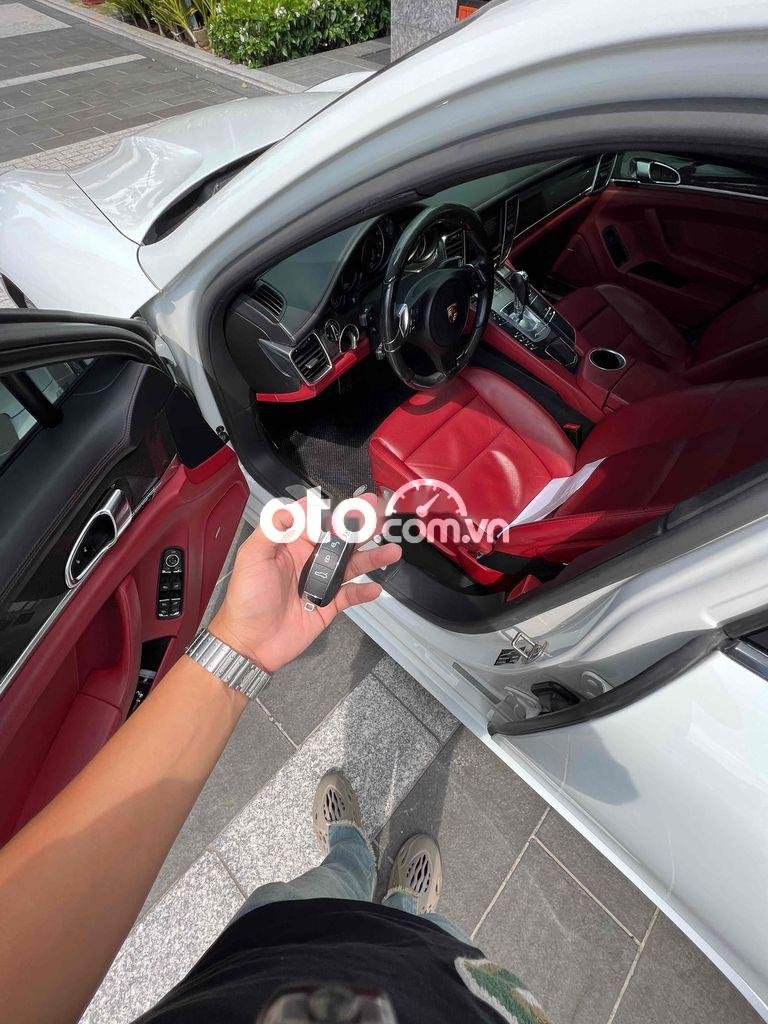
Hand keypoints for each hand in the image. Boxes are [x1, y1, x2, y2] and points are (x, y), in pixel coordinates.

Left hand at [208, 494, 400, 672]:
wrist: (249, 643)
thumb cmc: (246, 599)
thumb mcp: (252, 556)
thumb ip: (273, 528)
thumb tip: (300, 506)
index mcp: (290, 545)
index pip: (319, 522)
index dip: (337, 512)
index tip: (354, 504)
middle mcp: (308, 561)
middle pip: (340, 540)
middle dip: (361, 527)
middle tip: (381, 515)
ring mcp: (320, 583)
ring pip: (351, 566)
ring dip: (372, 557)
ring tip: (392, 551)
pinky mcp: (328, 606)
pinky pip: (350, 595)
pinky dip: (364, 592)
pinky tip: (375, 588)